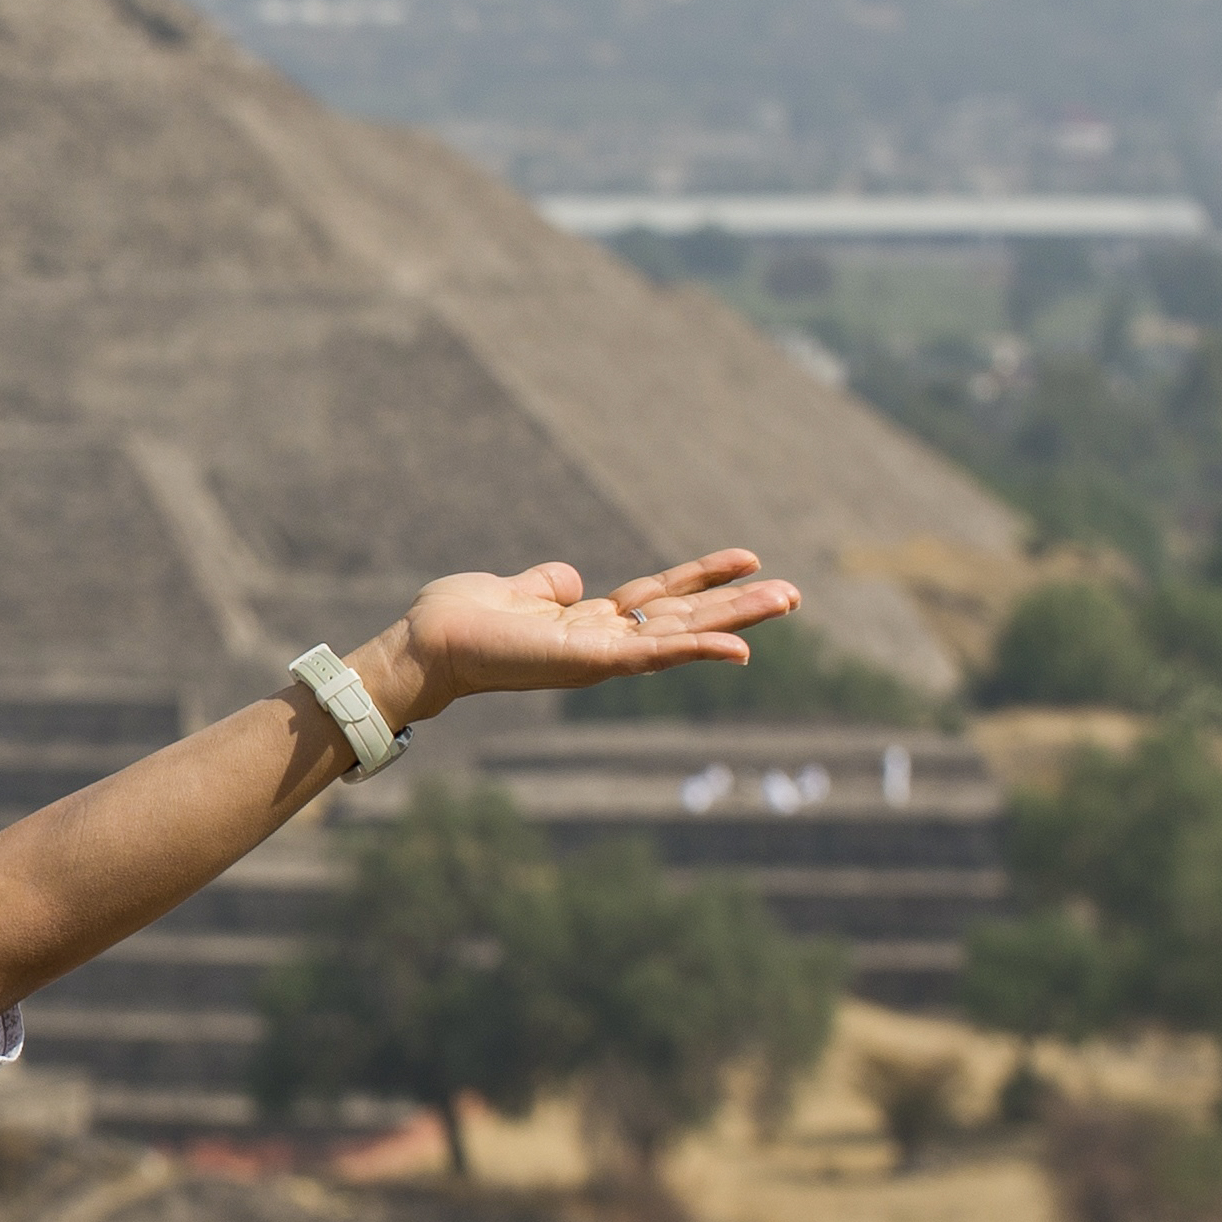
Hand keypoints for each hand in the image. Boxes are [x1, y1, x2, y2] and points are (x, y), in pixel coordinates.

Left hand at [366, 549, 798, 723]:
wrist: (426, 644)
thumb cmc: (458, 621)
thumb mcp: (513, 589)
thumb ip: (546, 584)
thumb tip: (570, 579)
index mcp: (588, 623)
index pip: (659, 599)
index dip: (701, 579)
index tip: (747, 560)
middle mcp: (602, 642)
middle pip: (684, 619)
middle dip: (738, 606)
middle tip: (795, 593)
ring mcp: (601, 655)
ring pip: (682, 635)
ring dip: (736, 620)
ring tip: (788, 600)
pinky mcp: (591, 662)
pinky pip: (655, 655)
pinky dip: (698, 651)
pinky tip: (740, 649)